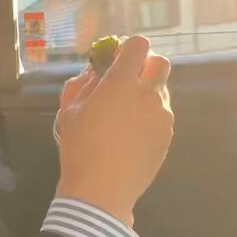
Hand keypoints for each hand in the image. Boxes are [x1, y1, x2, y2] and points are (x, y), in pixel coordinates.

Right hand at [55, 36, 173, 225]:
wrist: (102, 191)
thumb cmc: (79, 148)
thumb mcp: (69, 111)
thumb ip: (83, 83)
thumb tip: (95, 71)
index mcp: (121, 83)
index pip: (138, 45)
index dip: (127, 48)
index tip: (114, 61)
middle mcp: (147, 94)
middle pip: (160, 63)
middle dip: (145, 65)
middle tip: (126, 81)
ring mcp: (162, 116)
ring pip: (162, 90)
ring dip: (147, 92)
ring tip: (126, 115)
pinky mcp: (167, 135)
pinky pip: (162, 114)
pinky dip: (150, 115)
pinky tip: (132, 135)